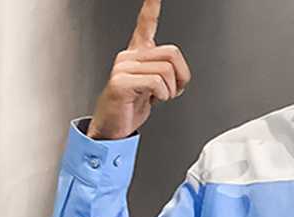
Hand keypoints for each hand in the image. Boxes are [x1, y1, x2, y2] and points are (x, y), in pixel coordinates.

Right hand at [87, 0, 190, 140]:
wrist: (112, 127)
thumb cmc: (130, 107)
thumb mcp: (154, 89)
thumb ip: (166, 75)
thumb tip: (180, 75)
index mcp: (137, 55)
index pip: (145, 25)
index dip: (151, 8)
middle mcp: (129, 56)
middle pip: (172, 53)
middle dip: (182, 77)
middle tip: (173, 91)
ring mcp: (123, 67)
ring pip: (166, 70)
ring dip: (171, 90)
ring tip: (159, 98)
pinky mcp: (121, 81)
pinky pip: (156, 83)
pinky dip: (162, 95)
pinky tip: (152, 100)